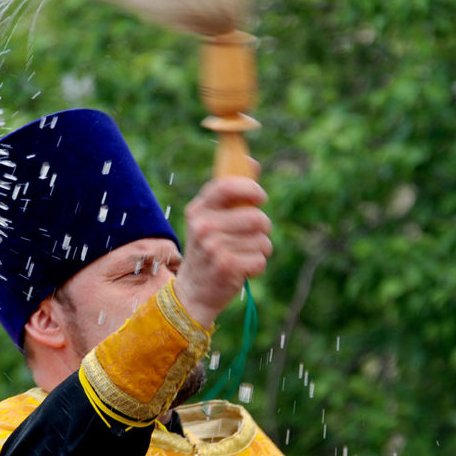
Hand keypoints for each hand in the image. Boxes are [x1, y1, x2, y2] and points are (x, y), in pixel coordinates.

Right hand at [173, 173, 271, 327]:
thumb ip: (231, 193)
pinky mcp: (227, 267)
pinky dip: (257, 266)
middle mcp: (203, 226)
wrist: (193, 292)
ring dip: (260, 249)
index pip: (227, 186)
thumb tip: (253, 163)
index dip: (250, 189)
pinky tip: (242, 269)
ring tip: (243, 255)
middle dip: (262, 228)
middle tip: (250, 237)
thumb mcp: (210, 219)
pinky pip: (261, 259)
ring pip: (262, 240)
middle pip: (256, 217)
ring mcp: (214, 248)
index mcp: (198, 210)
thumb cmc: (209, 249)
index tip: (260, 198)